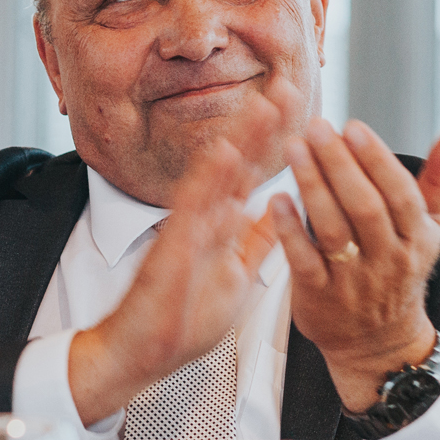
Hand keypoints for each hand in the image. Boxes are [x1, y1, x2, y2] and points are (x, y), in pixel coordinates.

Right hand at [69, 116, 284, 427]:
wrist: (139, 352)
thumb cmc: (181, 322)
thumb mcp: (236, 278)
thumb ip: (256, 243)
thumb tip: (281, 212)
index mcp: (223, 227)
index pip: (254, 175)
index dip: (277, 143)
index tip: (300, 110)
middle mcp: (206, 220)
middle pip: (240, 163)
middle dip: (266, 126)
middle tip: (290, 87)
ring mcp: (187, 230)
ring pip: (218, 175)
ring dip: (243, 139)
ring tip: (267, 105)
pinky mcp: (171, 248)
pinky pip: (191, 208)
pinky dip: (208, 180)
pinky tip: (224, 151)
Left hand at [268, 119, 439, 409]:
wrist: (378, 343)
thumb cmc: (398, 272)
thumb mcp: (427, 230)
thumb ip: (438, 180)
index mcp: (417, 238)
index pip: (399, 193)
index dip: (376, 159)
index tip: (352, 126)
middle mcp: (388, 260)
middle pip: (364, 206)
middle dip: (339, 163)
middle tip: (316, 127)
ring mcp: (353, 281)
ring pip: (333, 228)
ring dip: (312, 185)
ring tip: (293, 148)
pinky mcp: (318, 296)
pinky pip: (304, 259)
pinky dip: (289, 229)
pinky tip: (276, 198)